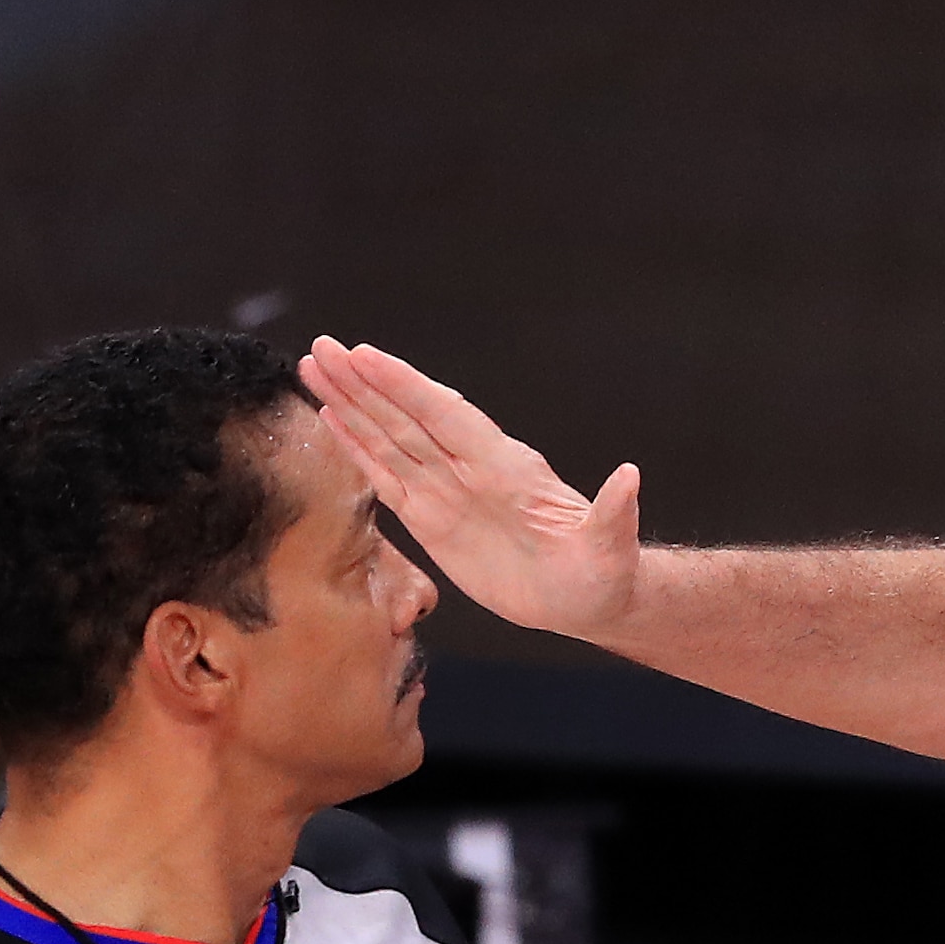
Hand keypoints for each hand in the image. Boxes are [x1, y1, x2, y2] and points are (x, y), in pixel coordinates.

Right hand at [301, 338, 643, 637]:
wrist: (589, 598)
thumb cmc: (603, 572)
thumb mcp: (612, 547)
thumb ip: (614, 513)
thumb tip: (631, 478)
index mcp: (505, 465)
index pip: (445, 414)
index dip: (406, 385)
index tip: (365, 355)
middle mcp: (470, 468)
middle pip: (407, 415)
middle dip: (363, 383)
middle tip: (321, 345)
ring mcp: (448, 490)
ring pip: (389, 438)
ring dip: (350, 405)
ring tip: (314, 369)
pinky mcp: (432, 520)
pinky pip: (387, 477)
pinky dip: (358, 450)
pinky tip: (332, 422)